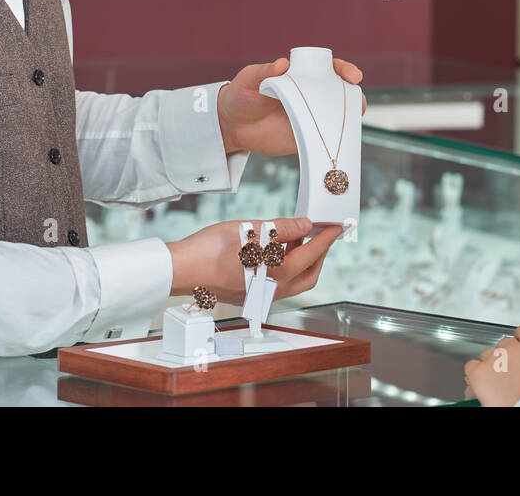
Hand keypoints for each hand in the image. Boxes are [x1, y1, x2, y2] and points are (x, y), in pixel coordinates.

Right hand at [165, 217, 341, 303]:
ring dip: (300, 259)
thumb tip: (305, 225)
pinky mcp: (250, 295)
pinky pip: (278, 281)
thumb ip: (282, 228)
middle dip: (318, 253)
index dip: (326, 238)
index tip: (336, 227)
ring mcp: (261, 295)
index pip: (312, 253)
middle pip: (309, 274)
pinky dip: (284, 266)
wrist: (183, 269)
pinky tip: (277, 249)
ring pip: (294, 280)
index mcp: (277, 274)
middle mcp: (273, 290)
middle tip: (320, 233)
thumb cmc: (211, 249)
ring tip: (297, 236)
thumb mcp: (252, 230)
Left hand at [217, 55, 366, 156]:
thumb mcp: (250, 79)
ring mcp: (309, 116)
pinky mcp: (305, 137)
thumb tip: (283, 64)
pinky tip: (337, 141)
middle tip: (357, 98)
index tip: (350, 75)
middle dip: (354, 94)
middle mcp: (310, 95)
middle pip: (340, 92)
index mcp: (301, 75)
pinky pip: (324, 138)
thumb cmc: (241, 94)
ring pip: (338, 115)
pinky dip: (334, 140)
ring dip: (349, 117)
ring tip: (352, 119)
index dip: (344, 70)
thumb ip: (265, 72)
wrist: (232, 125)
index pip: (329, 69)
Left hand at [462, 323, 519, 405]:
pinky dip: (476, 373)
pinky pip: (471, 366)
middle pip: (505, 343)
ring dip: (492, 364)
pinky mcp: (479, 372)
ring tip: (499, 381)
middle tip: (512, 373)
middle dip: (507, 355)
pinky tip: (484, 382)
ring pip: (488, 354)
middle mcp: (514, 348)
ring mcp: (494, 359)